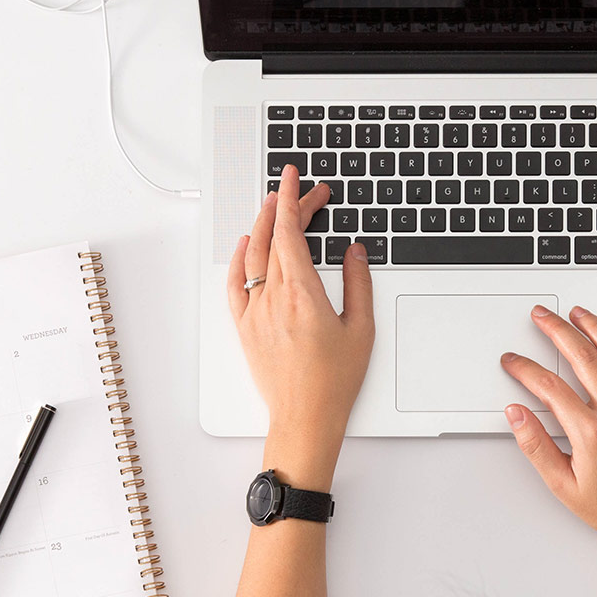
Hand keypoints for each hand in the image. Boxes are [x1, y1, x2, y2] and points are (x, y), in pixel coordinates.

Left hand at [227, 166, 374, 439]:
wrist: (305, 416)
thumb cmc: (334, 380)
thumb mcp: (361, 328)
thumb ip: (359, 284)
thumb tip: (355, 252)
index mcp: (304, 294)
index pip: (291, 233)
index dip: (293, 201)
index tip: (296, 179)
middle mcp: (274, 298)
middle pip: (273, 238)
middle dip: (285, 206)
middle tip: (299, 190)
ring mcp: (255, 312)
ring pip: (252, 256)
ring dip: (262, 225)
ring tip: (273, 206)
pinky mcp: (245, 327)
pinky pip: (235, 283)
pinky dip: (239, 258)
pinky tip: (246, 245)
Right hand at [501, 306, 596, 549]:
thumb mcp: (562, 485)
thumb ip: (536, 446)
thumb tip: (516, 413)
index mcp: (591, 433)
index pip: (549, 387)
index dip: (525, 368)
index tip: (513, 360)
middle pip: (582, 358)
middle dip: (556, 331)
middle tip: (541, 316)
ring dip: (595, 327)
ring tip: (579, 312)